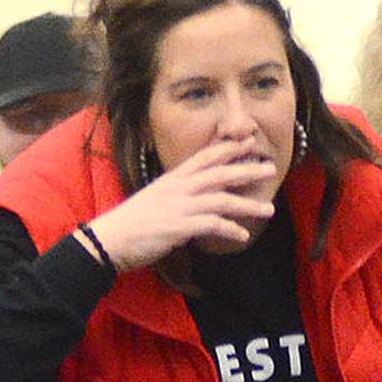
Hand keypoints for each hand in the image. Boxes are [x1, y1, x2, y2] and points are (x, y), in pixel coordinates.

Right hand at [83, 134, 277, 272]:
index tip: (249, 142)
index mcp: (174, 179)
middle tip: (270, 168)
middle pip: (219, 173)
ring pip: (220, 199)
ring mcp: (179, 206)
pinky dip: (229, 229)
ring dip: (247, 204)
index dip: (228, 148)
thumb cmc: (136, 222)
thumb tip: (199, 197)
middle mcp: (178, 187)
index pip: (205, 157)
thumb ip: (180, 194)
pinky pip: (210, 225)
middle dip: (246, 170)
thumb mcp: (159, 199)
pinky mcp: (177, 227)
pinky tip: (242, 235)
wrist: (111, 239)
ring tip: (268, 209)